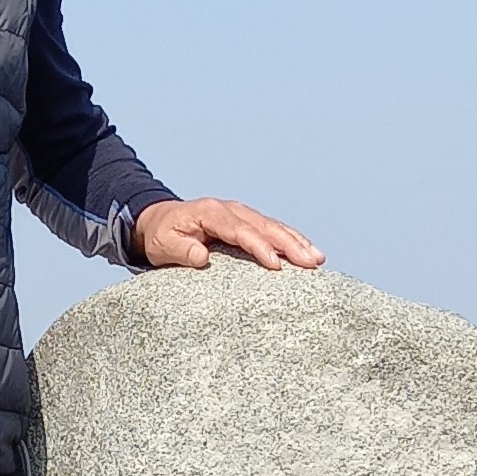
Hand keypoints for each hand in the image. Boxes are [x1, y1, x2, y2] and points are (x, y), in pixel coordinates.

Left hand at [132, 198, 324, 272]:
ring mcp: (240, 213)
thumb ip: (180, 250)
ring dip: (297, 241)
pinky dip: (291, 239)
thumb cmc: (161, 235)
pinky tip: (308, 251)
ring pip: (273, 226)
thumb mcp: (163, 244)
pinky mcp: (246, 222)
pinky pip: (272, 229)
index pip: (240, 231)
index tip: (276, 266)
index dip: (259, 247)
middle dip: (290, 244)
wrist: (158, 220)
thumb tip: (201, 256)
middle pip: (264, 226)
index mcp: (211, 213)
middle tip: (311, 263)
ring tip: (318, 259)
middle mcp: (230, 209)